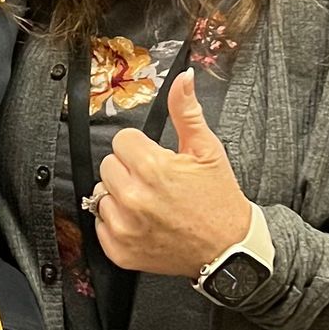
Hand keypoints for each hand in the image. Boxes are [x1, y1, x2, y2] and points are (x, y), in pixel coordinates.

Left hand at [92, 70, 254, 277]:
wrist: (228, 248)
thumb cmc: (218, 198)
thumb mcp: (207, 149)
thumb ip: (187, 112)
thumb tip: (182, 79)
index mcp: (153, 167)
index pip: (122, 141)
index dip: (141, 148)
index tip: (156, 160)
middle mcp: (134, 197)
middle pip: (108, 165)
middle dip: (129, 170)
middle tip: (155, 182)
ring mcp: (125, 227)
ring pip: (101, 194)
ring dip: (120, 196)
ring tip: (149, 203)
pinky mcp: (120, 251)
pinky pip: (101, 225)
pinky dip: (117, 223)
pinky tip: (141, 222)